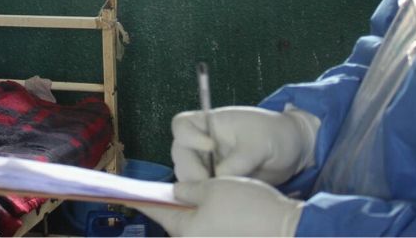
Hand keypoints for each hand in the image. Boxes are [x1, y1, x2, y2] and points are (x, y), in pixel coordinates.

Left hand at [134, 178, 303, 236]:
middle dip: (178, 203)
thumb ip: (189, 189)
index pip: (158, 212)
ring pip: (195, 225)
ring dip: (197, 210)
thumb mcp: (214, 187)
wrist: (285, 228)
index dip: (145, 200)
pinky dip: (210, 218)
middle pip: (177, 220)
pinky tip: (220, 205)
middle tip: (180, 185)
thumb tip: (176, 192)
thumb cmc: (247, 206)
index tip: (130, 194)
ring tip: (205, 192)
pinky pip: (210, 230)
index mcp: (186, 230)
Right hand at [171, 106, 319, 183]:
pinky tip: (227, 195)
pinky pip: (202, 189)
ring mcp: (208, 162)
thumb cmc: (276, 135)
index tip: (211, 146)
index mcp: (210, 123)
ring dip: (200, 185)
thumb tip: (218, 178)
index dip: (189, 136)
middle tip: (212, 181)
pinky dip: (209, 194)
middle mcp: (203, 142)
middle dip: (192, 171)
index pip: (181, 125)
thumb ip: (239, 161)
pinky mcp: (216, 179)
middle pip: (180, 155)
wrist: (293, 151)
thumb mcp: (259, 144)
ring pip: (188, 176)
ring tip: (224, 188)